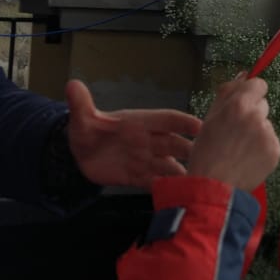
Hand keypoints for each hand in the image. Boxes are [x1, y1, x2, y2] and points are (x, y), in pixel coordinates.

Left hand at [65, 80, 202, 188]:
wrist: (79, 155)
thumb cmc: (86, 131)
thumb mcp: (81, 118)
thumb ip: (81, 104)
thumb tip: (72, 83)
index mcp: (140, 122)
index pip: (166, 119)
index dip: (183, 122)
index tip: (201, 127)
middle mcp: (148, 140)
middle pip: (175, 144)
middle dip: (190, 150)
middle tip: (207, 158)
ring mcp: (145, 160)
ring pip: (169, 165)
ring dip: (182, 172)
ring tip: (196, 182)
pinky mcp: (139, 177)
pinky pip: (156, 182)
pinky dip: (166, 188)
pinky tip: (177, 196)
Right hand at [189, 76, 279, 191]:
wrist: (214, 187)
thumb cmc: (206, 152)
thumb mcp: (210, 117)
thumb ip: (228, 93)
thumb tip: (244, 73)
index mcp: (239, 105)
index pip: (258, 84)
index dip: (250, 93)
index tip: (243, 103)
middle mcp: (257, 116)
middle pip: (262, 104)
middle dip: (252, 113)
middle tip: (235, 132)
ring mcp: (268, 134)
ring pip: (266, 124)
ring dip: (257, 131)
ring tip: (240, 148)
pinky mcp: (276, 151)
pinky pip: (271, 141)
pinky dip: (262, 147)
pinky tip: (247, 157)